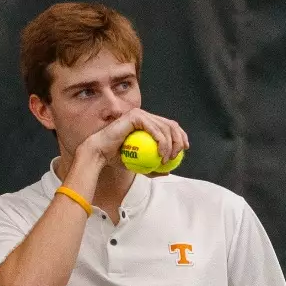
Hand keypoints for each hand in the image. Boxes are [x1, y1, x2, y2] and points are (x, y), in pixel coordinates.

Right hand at [69, 108, 189, 183]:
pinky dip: (161, 142)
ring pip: (165, 127)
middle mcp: (145, 116)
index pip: (169, 126)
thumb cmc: (116, 158)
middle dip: (179, 140)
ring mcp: (140, 114)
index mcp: (147, 123)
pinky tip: (162, 153)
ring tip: (167, 159)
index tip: (184, 149)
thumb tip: (168, 171)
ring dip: (170, 145)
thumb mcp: (139, 165)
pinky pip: (154, 129)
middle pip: (171, 125)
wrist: (101, 152)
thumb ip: (153, 167)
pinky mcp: (136, 116)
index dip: (181, 136)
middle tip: (178, 155)